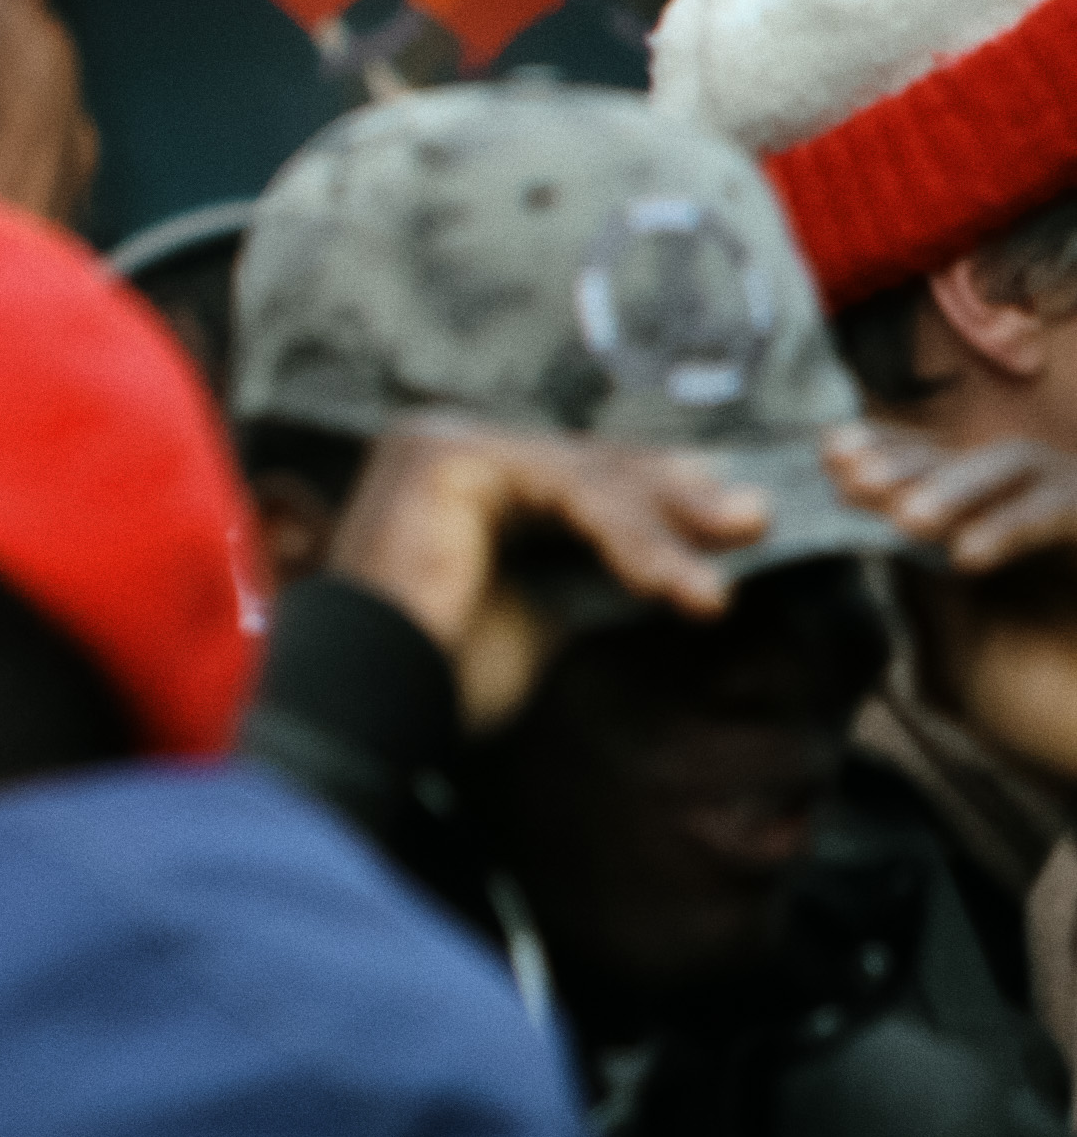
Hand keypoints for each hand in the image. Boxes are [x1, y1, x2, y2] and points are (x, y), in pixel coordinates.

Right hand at [327, 415, 762, 726]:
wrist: (379, 694)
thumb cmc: (451, 666)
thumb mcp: (548, 607)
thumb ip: (601, 570)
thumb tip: (690, 558)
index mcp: (473, 475)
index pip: (584, 470)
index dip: (664, 496)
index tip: (735, 530)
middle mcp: (454, 442)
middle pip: (593, 461)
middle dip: (681, 498)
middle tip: (757, 523)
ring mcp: (445, 442)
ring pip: (587, 473)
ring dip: (666, 527)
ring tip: (718, 585)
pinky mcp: (448, 458)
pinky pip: (563, 487)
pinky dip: (626, 536)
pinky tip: (672, 584)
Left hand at [838, 422, 1076, 775]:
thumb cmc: (1036, 671)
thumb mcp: (958, 619)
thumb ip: (919, 575)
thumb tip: (858, 536)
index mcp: (985, 500)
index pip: (927, 454)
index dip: (881, 448)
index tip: (828, 456)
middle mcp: (1028, 490)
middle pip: (961, 456)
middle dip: (904, 465)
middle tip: (853, 484)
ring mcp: (1069, 504)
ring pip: (1012, 468)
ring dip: (953, 489)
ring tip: (905, 522)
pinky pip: (1058, 516)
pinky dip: (1011, 529)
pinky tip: (965, 558)